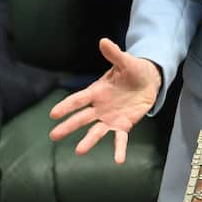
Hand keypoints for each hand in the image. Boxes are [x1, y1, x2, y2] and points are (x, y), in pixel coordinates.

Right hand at [48, 38, 161, 163]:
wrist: (148, 81)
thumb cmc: (133, 70)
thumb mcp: (125, 61)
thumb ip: (114, 54)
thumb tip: (103, 40)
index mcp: (97, 91)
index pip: (78, 99)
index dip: (66, 106)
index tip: (53, 114)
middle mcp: (99, 107)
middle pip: (81, 118)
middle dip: (68, 126)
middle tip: (53, 135)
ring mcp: (110, 118)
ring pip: (96, 131)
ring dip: (88, 141)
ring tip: (79, 151)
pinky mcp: (123, 125)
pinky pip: (120, 139)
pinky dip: (119, 149)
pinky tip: (118, 160)